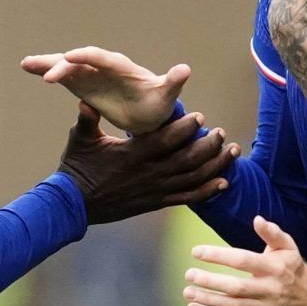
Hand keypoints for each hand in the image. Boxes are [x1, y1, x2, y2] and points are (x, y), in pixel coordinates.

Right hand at [19, 47, 190, 134]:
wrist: (148, 114)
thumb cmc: (157, 104)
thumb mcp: (165, 96)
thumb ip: (172, 83)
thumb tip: (185, 70)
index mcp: (121, 67)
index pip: (102, 58)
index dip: (87, 57)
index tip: (71, 58)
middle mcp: (103, 67)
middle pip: (80, 61)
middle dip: (63, 65)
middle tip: (46, 74)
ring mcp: (91, 74)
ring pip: (67, 65)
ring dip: (48, 64)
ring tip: (27, 63)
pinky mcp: (83, 84)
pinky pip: (62, 76)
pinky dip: (46, 71)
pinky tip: (27, 66)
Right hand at [58, 104, 234, 224]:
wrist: (73, 205)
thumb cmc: (76, 168)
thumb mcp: (80, 140)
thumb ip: (87, 119)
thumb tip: (85, 100)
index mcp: (131, 154)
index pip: (164, 140)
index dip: (185, 129)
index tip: (200, 118)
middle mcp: (147, 173)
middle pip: (186, 160)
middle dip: (208, 146)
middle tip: (221, 133)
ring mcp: (154, 190)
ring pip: (192, 179)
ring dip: (215, 165)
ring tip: (233, 152)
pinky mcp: (156, 202)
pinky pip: (187, 198)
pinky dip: (207, 191)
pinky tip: (224, 183)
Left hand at [184, 216, 306, 305]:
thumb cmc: (292, 268)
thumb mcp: (288, 247)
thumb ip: (273, 233)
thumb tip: (257, 219)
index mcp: (275, 268)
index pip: (242, 260)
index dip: (218, 256)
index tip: (196, 252)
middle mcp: (270, 290)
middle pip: (235, 287)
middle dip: (210, 281)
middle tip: (188, 274)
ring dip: (207, 300)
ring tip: (187, 292)